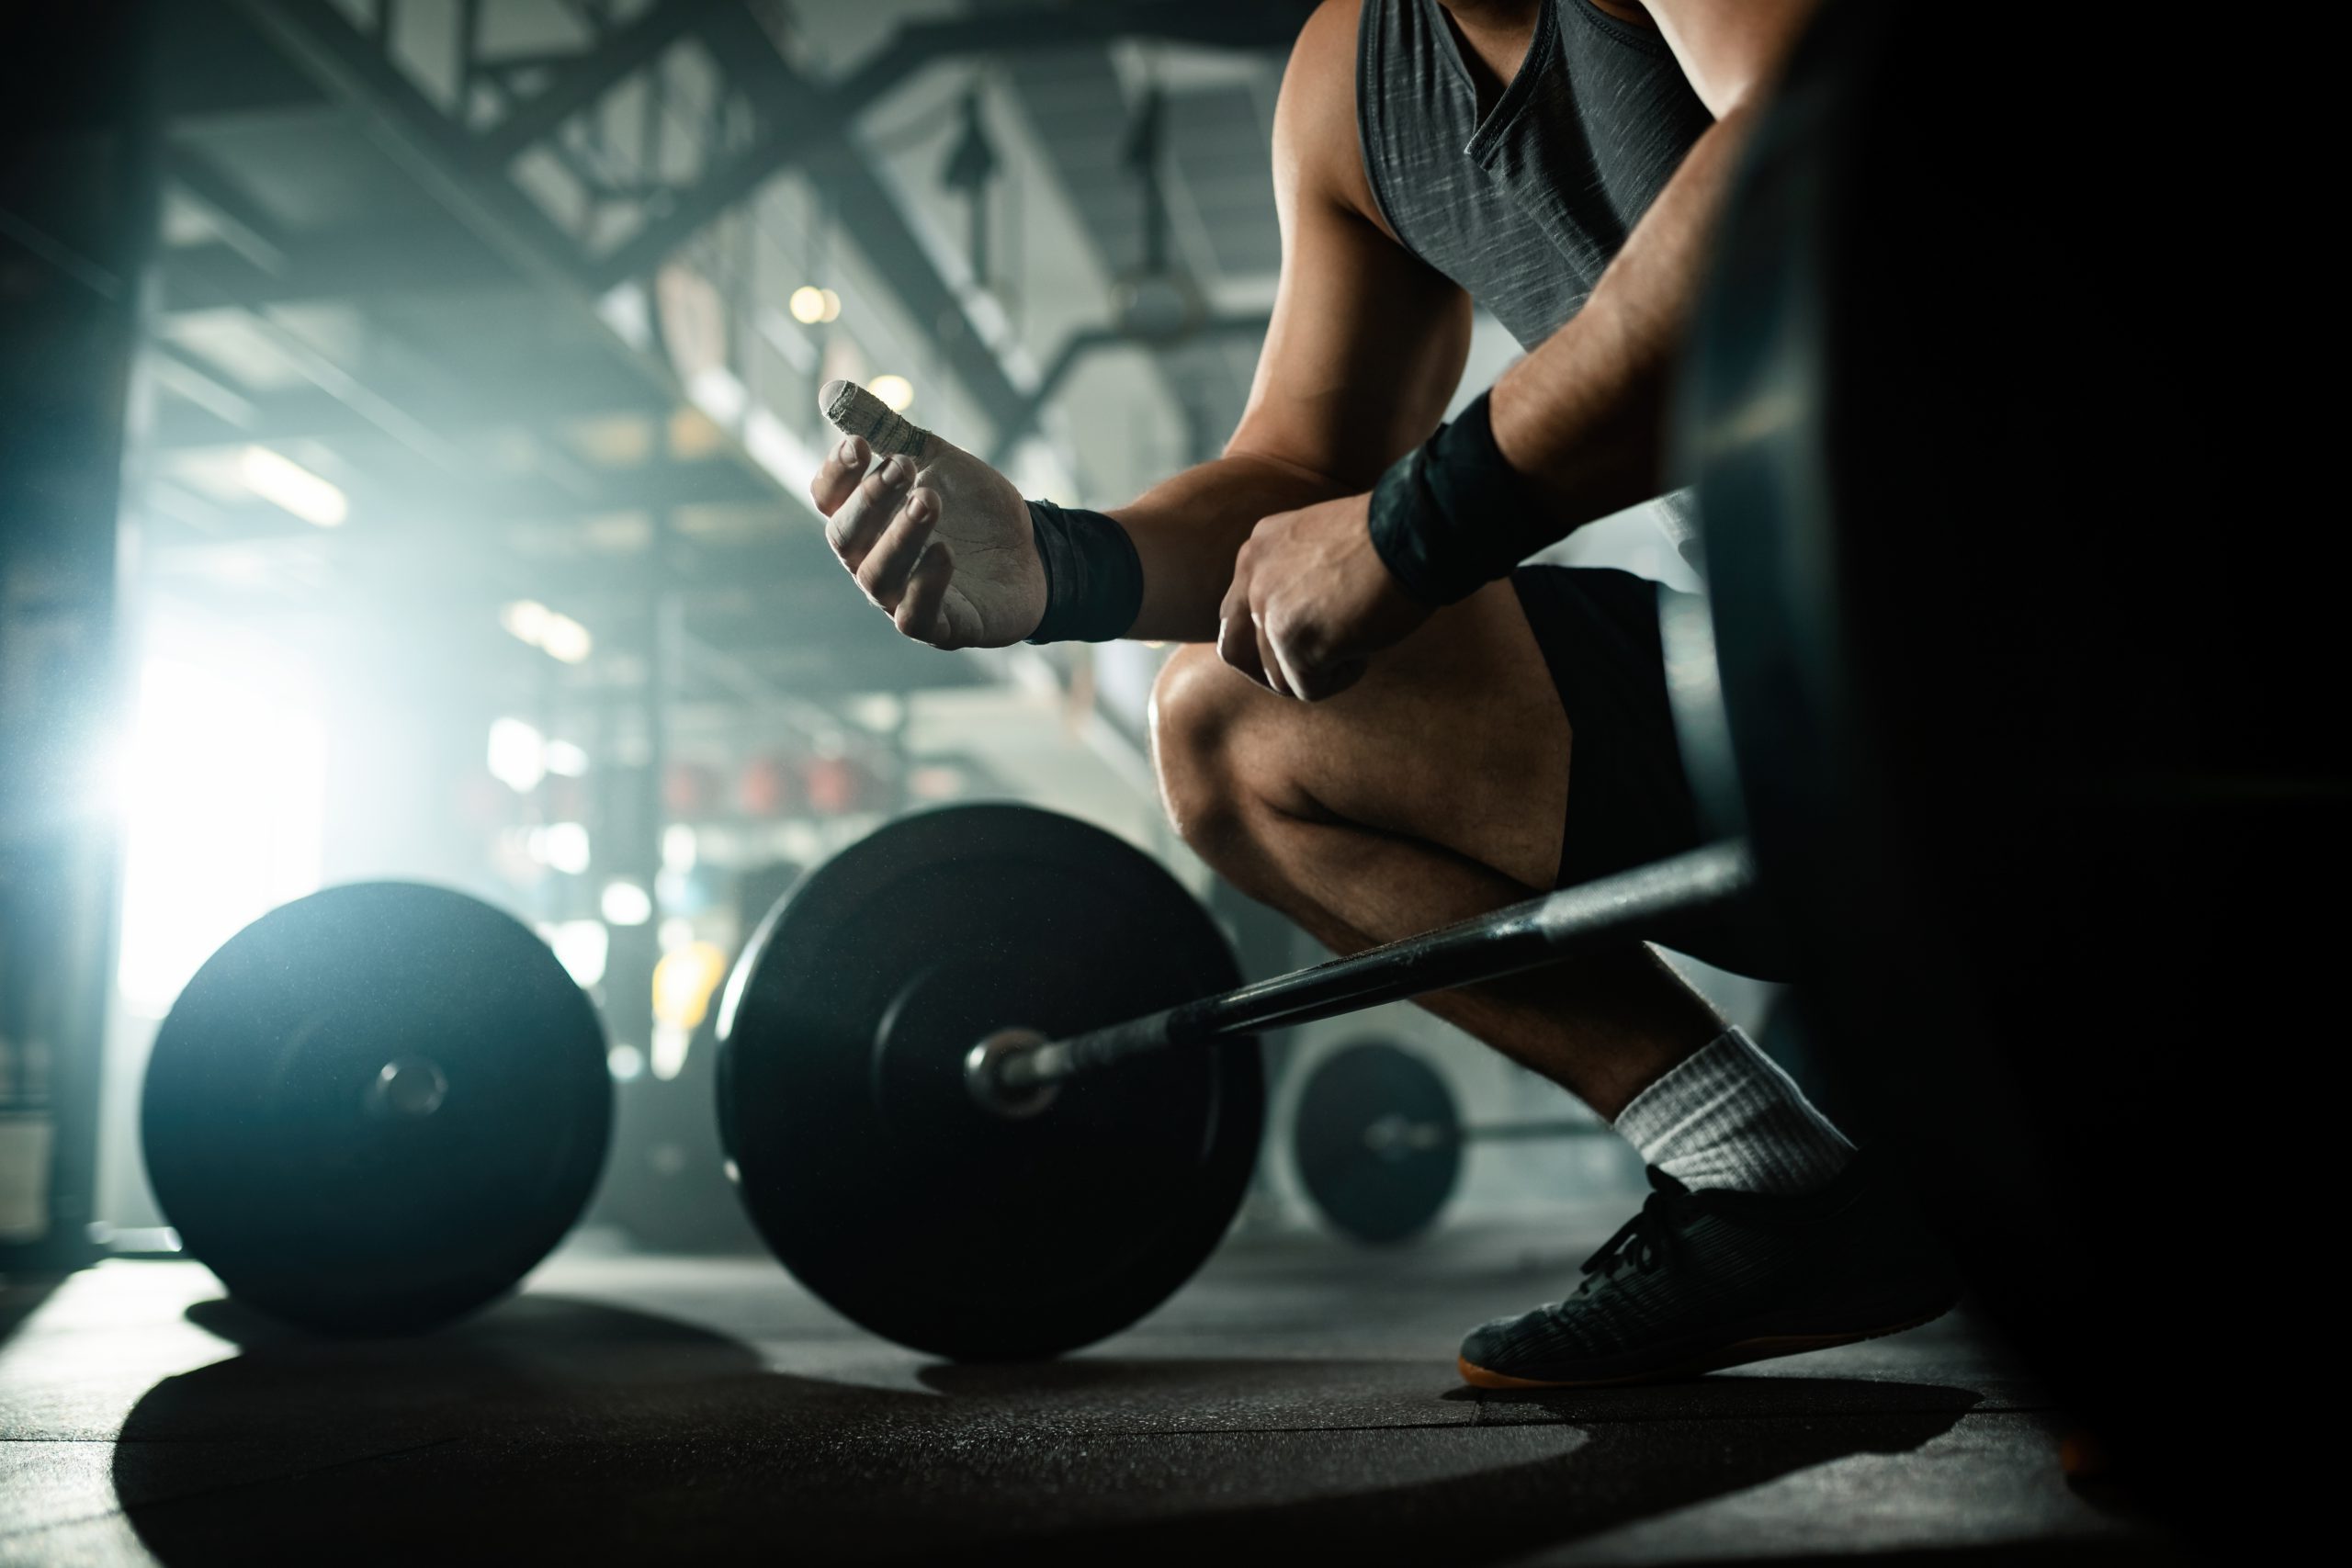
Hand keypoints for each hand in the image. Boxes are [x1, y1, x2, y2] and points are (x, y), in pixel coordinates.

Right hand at [809, 380, 1046, 647]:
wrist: (1035, 552)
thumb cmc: (974, 509)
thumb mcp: (937, 459)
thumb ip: (890, 430)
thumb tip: (835, 392)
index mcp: (867, 520)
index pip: (828, 499)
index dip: (837, 473)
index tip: (862, 443)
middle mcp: (873, 561)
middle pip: (844, 538)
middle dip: (870, 500)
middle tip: (904, 468)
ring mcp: (902, 598)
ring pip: (876, 577)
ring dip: (899, 536)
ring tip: (930, 501)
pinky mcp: (941, 628)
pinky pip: (915, 618)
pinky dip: (924, 585)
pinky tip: (944, 552)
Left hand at [1216, 491, 1430, 700]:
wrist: (1414, 532)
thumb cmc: (1388, 537)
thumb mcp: (1321, 545)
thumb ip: (1295, 577)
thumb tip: (1297, 624)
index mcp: (1258, 551)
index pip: (1235, 613)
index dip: (1264, 637)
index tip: (1305, 638)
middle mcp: (1253, 578)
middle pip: (1235, 651)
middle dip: (1268, 670)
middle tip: (1309, 671)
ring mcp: (1270, 612)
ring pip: (1276, 676)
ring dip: (1315, 673)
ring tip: (1356, 646)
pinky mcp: (1296, 643)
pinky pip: (1307, 689)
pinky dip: (1338, 680)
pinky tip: (1364, 653)